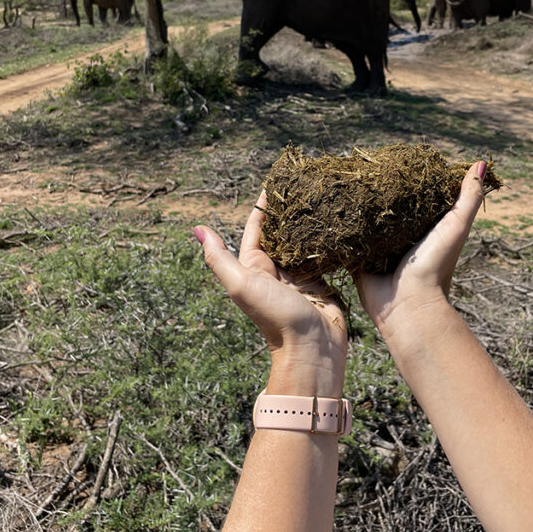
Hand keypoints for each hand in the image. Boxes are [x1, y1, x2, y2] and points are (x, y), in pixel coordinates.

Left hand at [195, 191, 346, 397]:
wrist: (311, 350)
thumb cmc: (273, 317)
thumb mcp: (241, 284)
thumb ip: (219, 257)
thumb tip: (196, 228)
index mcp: (253, 267)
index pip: (257, 228)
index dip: (264, 206)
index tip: (275, 181)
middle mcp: (275, 269)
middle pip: (281, 232)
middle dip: (289, 210)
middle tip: (303, 183)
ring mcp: (299, 275)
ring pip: (302, 240)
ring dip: (309, 221)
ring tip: (321, 197)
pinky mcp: (322, 281)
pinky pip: (322, 253)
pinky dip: (326, 238)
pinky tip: (336, 222)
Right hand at [355, 161, 486, 338]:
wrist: (408, 306)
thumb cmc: (437, 266)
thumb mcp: (456, 225)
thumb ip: (468, 197)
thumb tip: (481, 162)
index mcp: (423, 226)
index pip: (413, 194)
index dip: (406, 176)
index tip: (393, 155)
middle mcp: (399, 235)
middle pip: (386, 206)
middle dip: (375, 190)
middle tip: (361, 166)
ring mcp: (377, 247)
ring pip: (363, 220)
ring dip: (354, 206)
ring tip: (340, 183)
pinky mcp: (357, 258)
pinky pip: (344, 239)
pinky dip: (338, 227)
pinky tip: (328, 207)